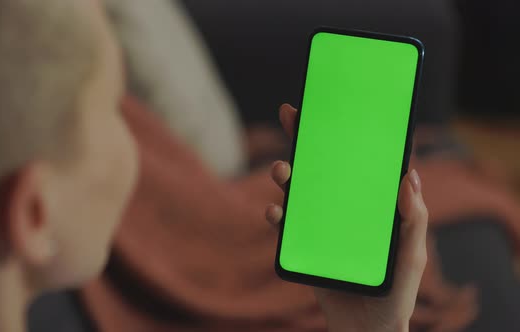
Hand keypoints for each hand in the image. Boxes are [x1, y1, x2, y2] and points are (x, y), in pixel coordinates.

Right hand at [266, 104, 428, 331]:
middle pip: (319, 166)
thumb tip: (408, 175)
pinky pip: (283, 226)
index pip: (353, 162)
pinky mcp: (302, 246)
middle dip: (304, 138)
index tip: (332, 107)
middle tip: (293, 116)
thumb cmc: (395, 293)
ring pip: (296, 190)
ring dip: (285, 174)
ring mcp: (319, 226)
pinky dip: (275, 215)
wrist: (365, 328)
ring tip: (282, 170)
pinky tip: (276, 212)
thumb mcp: (412, 254)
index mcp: (366, 205)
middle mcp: (340, 209)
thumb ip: (413, 218)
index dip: (342, 135)